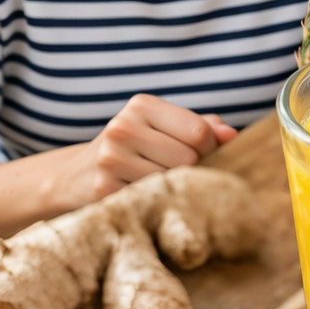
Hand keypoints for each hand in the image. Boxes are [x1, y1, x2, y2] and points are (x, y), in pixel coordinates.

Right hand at [80, 94, 237, 199]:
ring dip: (173, 190)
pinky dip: (155, 202)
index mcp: (143, 105)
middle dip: (192, 172)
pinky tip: (144, 197)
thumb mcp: (165, 130)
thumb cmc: (136, 150)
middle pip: (188, 160)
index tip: (202, 157)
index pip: (199, 132)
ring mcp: (110, 158)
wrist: (77, 176)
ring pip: (170, 182)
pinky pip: (151, 200)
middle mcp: (123, 126)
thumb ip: (203, 128)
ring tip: (159, 186)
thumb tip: (232, 135)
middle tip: (176, 176)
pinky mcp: (103, 188)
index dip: (211, 150)